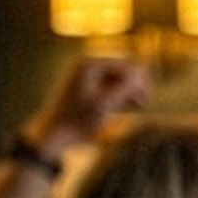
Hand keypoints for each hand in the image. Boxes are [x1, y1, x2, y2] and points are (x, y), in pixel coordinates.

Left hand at [22, 56, 150, 155]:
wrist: (52, 135)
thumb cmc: (78, 122)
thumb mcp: (105, 105)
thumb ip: (124, 87)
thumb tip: (141, 70)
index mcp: (88, 63)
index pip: (124, 65)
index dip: (138, 81)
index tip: (145, 102)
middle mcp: (84, 62)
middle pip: (121, 68)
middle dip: (133, 85)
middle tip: (143, 105)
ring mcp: (82, 71)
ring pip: (115, 76)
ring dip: (127, 90)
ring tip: (135, 106)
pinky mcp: (82, 82)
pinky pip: (107, 82)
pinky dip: (116, 93)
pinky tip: (123, 106)